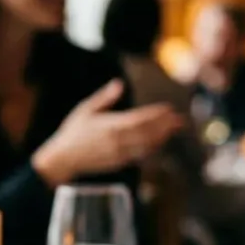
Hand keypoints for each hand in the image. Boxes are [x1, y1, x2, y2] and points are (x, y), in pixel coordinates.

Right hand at [32, 79, 184, 186]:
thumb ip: (105, 97)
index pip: (139, 118)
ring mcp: (119, 152)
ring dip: (162, 136)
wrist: (64, 159)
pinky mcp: (119, 161)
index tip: (169, 108)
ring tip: (174, 129)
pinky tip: (159, 141)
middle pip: (148, 131)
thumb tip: (119, 83)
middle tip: (181, 119)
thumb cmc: (72, 132)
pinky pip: (140, 154)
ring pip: (146, 144)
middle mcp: (117, 140)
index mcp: (110, 124)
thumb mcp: (86, 109)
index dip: (156, 114)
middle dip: (165, 125)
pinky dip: (152, 147)